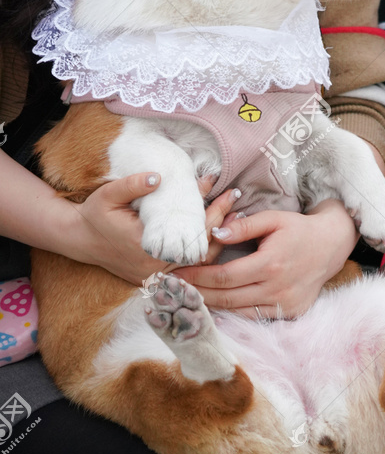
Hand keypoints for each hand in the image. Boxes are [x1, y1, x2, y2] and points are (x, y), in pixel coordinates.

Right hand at [63, 173, 240, 284]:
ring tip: (235, 213)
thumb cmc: (95, 215)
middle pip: (200, 247)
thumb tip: (159, 176)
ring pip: (198, 261)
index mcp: (147, 247)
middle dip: (220, 220)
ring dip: (218, 237)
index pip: (190, 232)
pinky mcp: (157, 277)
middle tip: (234, 196)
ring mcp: (157, 275)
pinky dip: (205, 249)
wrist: (80, 240)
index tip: (222, 189)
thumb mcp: (108, 195)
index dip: (210, 212)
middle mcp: (155, 267)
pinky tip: (218, 231)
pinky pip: (188, 266)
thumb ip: (133, 185)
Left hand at [179, 199, 357, 317]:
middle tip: (172, 292)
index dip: (197, 278)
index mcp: (270, 264)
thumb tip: (214, 234)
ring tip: (187, 299)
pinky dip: (233, 312)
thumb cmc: (298, 229)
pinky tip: (216, 305)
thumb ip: (243, 227)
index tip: (175, 275)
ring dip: (211, 307)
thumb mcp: (273, 219)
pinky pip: (254, 316)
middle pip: (226, 299)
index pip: (224, 276)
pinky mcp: (289, 313)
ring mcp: (284, 305)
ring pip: (238, 312)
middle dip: (196, 296)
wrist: (331, 246)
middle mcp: (277, 289)